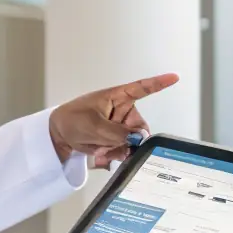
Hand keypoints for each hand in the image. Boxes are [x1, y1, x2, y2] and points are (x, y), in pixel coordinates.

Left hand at [48, 73, 178, 168]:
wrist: (58, 135)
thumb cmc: (71, 119)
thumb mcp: (93, 125)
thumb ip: (117, 133)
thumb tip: (137, 139)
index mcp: (117, 97)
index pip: (141, 88)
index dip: (159, 83)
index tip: (174, 77)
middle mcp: (122, 112)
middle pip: (140, 128)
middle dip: (131, 140)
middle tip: (116, 146)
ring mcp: (119, 127)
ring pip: (132, 143)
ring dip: (119, 149)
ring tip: (100, 149)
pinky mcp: (115, 140)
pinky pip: (124, 151)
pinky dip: (114, 155)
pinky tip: (100, 154)